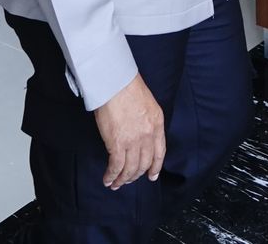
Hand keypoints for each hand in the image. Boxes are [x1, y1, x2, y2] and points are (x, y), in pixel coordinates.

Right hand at [94, 73, 165, 189]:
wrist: (116, 84)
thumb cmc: (128, 89)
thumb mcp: (149, 105)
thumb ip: (148, 122)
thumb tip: (141, 136)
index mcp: (157, 125)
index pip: (159, 152)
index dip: (155, 167)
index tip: (151, 176)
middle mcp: (148, 136)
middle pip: (144, 163)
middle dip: (136, 175)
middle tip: (128, 180)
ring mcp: (133, 141)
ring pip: (130, 169)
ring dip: (123, 179)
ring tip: (116, 184)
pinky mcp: (117, 144)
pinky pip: (116, 167)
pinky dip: (112, 175)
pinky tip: (108, 179)